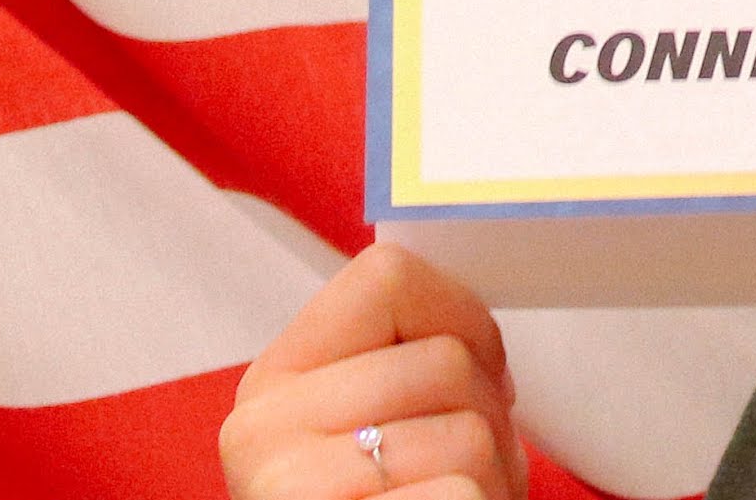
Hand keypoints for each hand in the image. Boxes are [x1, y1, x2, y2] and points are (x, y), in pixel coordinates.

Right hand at [220, 243, 524, 499]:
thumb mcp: (365, 436)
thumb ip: (397, 372)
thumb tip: (481, 335)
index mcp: (271, 387)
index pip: (387, 277)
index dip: (461, 318)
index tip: (477, 376)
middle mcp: (259, 430)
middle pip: (446, 363)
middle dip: (491, 423)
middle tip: (469, 479)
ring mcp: (289, 488)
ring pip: (469, 432)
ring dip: (496, 482)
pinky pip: (461, 495)